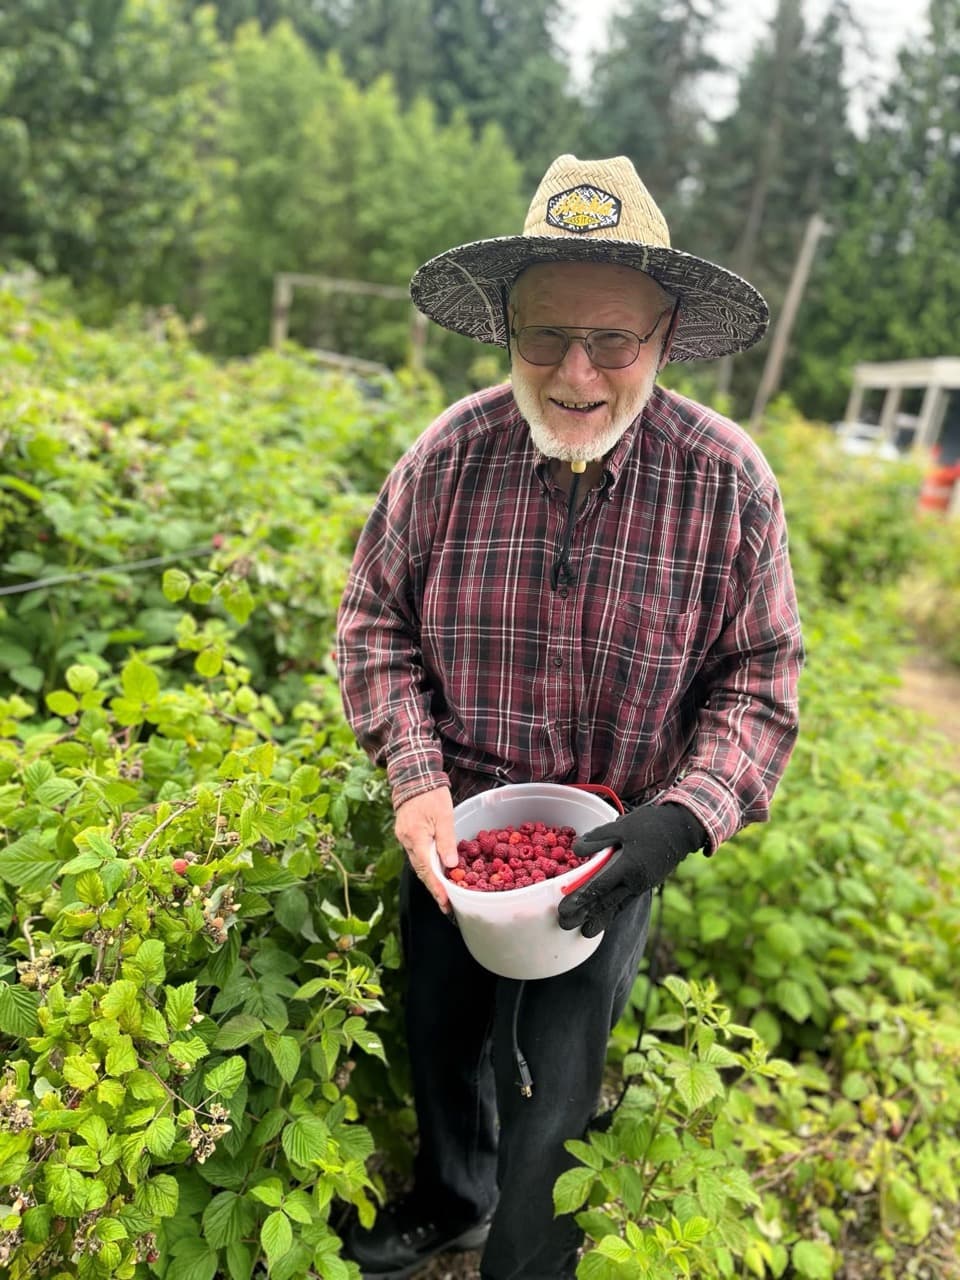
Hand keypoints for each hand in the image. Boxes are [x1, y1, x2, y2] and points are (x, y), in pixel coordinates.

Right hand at [394, 787, 457, 912]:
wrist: (414, 776)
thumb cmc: (431, 794)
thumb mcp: (444, 815)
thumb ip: (446, 841)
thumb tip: (450, 866)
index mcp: (416, 837)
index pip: (427, 869)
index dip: (437, 887)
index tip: (445, 903)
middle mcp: (407, 841)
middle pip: (421, 870)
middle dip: (434, 889)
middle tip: (447, 905)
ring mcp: (404, 838)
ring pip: (419, 864)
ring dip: (431, 879)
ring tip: (444, 894)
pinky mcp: (406, 835)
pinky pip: (417, 855)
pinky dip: (427, 866)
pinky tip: (437, 872)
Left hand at [557, 804, 705, 937]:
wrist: (682, 830)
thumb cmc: (651, 825)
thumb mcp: (622, 826)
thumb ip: (599, 838)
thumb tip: (577, 848)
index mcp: (628, 866)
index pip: (600, 886)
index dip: (581, 898)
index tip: (565, 908)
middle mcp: (634, 881)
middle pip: (605, 901)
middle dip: (584, 914)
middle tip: (565, 924)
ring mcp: (641, 886)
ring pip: (616, 906)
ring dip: (599, 919)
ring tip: (584, 933)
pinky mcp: (645, 886)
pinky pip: (626, 902)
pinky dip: (614, 912)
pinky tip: (605, 919)